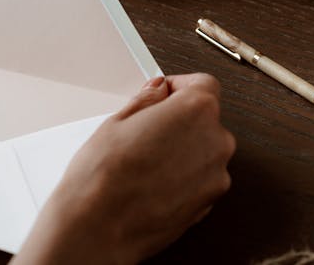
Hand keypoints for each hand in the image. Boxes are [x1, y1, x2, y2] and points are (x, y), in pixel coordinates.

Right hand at [13, 73, 235, 264]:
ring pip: (203, 150)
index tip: (164, 94)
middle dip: (179, 121)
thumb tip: (157, 90)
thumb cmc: (101, 179)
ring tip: (145, 163)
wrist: (97, 230)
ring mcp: (217, 174)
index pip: (203, 83)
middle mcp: (216, 140)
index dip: (179, 87)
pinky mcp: (210, 201)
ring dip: (182, 150)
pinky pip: (201, 178)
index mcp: (196, 110)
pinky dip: (184, 176)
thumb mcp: (117, 122)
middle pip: (204, 118)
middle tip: (146, 131)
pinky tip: (153, 182)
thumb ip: (147, 99)